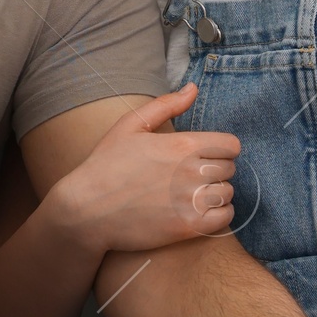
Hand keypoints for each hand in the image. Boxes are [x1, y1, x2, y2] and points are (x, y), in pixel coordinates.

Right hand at [45, 85, 237, 259]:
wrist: (86, 211)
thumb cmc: (105, 165)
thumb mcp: (129, 125)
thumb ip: (166, 104)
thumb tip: (193, 88)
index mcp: (183, 144)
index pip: (231, 145)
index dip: (220, 149)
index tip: (204, 155)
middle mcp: (192, 172)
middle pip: (230, 169)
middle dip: (216, 170)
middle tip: (193, 175)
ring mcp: (191, 202)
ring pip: (227, 193)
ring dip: (216, 193)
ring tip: (194, 194)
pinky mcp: (189, 228)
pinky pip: (225, 218)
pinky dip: (219, 214)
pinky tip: (200, 211)